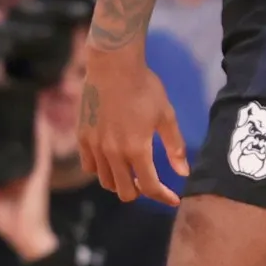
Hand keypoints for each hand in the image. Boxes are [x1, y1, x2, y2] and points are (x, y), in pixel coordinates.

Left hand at [0, 115, 58, 260]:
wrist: (26, 236)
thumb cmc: (9, 220)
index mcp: (15, 171)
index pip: (9, 147)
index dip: (4, 131)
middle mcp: (27, 165)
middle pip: (23, 139)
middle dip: (17, 122)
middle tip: (6, 100)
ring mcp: (36, 167)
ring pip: (34, 139)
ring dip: (31, 122)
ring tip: (23, 102)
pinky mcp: (41, 170)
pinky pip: (41, 148)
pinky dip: (40, 133)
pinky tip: (37, 117)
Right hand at [77, 42, 188, 205]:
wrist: (112, 65)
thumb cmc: (144, 87)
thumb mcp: (166, 115)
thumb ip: (175, 146)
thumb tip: (183, 173)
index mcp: (137, 149)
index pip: (150, 187)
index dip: (164, 197)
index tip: (173, 199)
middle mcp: (113, 153)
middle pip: (125, 192)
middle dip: (141, 192)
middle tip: (151, 184)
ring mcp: (95, 147)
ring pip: (106, 182)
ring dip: (121, 183)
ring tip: (132, 173)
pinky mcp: (82, 138)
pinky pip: (89, 166)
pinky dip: (102, 171)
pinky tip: (112, 161)